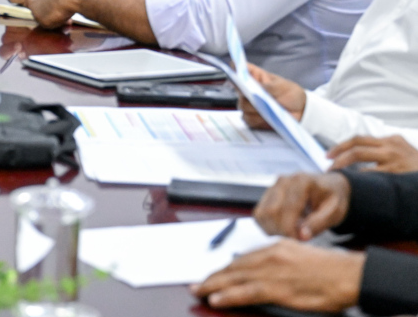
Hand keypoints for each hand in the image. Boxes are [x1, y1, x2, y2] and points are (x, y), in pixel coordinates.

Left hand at [191, 240, 362, 312]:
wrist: (349, 274)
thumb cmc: (329, 269)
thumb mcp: (299, 256)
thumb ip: (279, 260)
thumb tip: (263, 270)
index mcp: (275, 246)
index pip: (243, 257)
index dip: (225, 267)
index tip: (213, 273)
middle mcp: (269, 255)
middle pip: (234, 266)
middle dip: (214, 275)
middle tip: (196, 282)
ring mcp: (272, 271)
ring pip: (235, 278)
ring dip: (214, 285)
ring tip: (199, 291)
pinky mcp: (278, 287)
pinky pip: (247, 292)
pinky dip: (229, 295)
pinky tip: (217, 299)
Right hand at [237, 64, 307, 129]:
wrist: (300, 112)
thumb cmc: (291, 94)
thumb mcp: (282, 86)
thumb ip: (267, 87)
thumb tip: (254, 90)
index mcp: (254, 76)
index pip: (238, 68)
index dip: (234, 68)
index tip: (234, 69)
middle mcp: (248, 89)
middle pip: (238, 89)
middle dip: (248, 94)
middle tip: (259, 97)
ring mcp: (248, 104)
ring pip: (243, 106)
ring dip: (255, 109)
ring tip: (270, 110)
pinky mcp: (252, 118)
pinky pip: (248, 119)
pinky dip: (258, 120)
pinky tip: (268, 118)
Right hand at [254, 172, 350, 238]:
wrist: (329, 186)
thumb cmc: (333, 199)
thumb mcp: (334, 212)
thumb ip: (318, 223)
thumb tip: (302, 237)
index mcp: (301, 182)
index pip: (287, 209)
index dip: (290, 230)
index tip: (299, 242)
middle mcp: (283, 181)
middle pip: (271, 212)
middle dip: (281, 231)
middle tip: (296, 240)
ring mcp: (273, 186)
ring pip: (262, 214)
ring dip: (273, 229)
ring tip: (291, 234)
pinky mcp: (267, 194)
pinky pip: (260, 214)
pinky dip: (269, 225)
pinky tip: (284, 229)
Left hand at [328, 134, 417, 172]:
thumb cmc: (417, 168)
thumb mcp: (403, 154)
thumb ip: (384, 153)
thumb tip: (356, 160)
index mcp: (391, 140)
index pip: (359, 139)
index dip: (341, 146)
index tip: (328, 155)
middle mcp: (391, 145)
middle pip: (355, 146)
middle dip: (337, 154)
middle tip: (327, 166)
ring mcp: (394, 158)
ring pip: (359, 156)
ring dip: (343, 165)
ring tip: (335, 175)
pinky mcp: (397, 171)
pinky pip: (372, 173)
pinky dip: (359, 177)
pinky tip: (353, 184)